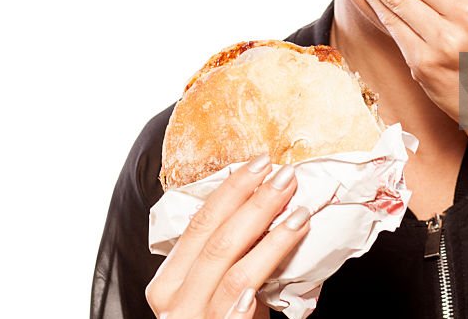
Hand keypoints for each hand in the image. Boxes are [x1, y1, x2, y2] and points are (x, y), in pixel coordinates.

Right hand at [145, 154, 310, 318]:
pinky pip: (231, 312)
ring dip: (269, 238)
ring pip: (231, 271)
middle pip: (216, 239)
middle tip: (286, 177)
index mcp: (169, 281)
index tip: (261, 163)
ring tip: (298, 213)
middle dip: (255, 203)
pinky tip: (261, 283)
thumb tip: (269, 207)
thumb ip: (234, 257)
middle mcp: (173, 302)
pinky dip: (246, 295)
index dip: (232, 190)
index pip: (200, 223)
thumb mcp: (222, 289)